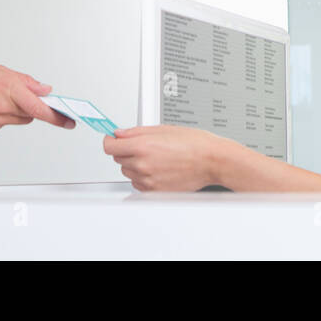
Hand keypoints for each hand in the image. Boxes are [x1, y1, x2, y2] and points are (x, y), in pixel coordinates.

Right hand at [0, 63, 76, 133]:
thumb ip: (24, 81)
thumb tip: (44, 90)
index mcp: (9, 88)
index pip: (40, 107)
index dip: (57, 116)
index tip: (70, 121)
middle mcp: (4, 107)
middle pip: (31, 113)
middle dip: (32, 106)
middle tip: (22, 96)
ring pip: (18, 119)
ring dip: (17, 110)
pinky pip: (4, 123)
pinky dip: (1, 115)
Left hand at [102, 124, 227, 190]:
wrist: (210, 161)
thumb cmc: (193, 143)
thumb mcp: (163, 129)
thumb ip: (136, 131)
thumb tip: (119, 133)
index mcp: (142, 146)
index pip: (109, 146)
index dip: (110, 140)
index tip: (113, 138)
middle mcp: (142, 164)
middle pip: (118, 159)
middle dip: (125, 151)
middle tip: (142, 146)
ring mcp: (147, 180)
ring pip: (128, 172)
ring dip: (134, 164)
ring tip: (155, 157)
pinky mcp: (154, 191)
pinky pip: (138, 184)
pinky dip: (143, 177)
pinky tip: (158, 168)